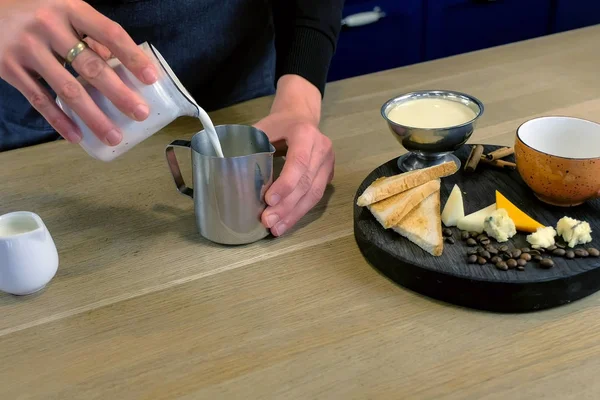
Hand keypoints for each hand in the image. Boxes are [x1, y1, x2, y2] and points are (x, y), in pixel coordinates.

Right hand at [0, 0, 157, 144]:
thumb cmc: (34, 12)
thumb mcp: (62, 11)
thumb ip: (89, 35)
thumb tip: (119, 65)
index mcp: (69, 8)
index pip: (109, 33)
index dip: (132, 57)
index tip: (151, 78)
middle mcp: (48, 26)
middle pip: (91, 66)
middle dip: (119, 94)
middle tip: (140, 114)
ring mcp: (27, 48)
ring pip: (67, 89)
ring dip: (94, 116)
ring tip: (113, 136)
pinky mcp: (8, 68)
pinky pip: (39, 100)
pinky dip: (59, 121)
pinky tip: (77, 136)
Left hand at [255, 112, 334, 236]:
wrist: (301, 117)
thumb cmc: (278, 125)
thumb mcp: (262, 128)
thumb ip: (249, 147)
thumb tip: (224, 170)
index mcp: (304, 133)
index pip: (299, 161)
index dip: (285, 184)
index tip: (268, 200)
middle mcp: (321, 148)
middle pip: (306, 182)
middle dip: (286, 206)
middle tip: (268, 222)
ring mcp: (328, 162)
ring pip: (314, 194)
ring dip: (294, 214)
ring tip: (276, 229)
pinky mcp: (328, 174)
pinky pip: (316, 196)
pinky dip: (299, 212)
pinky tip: (286, 222)